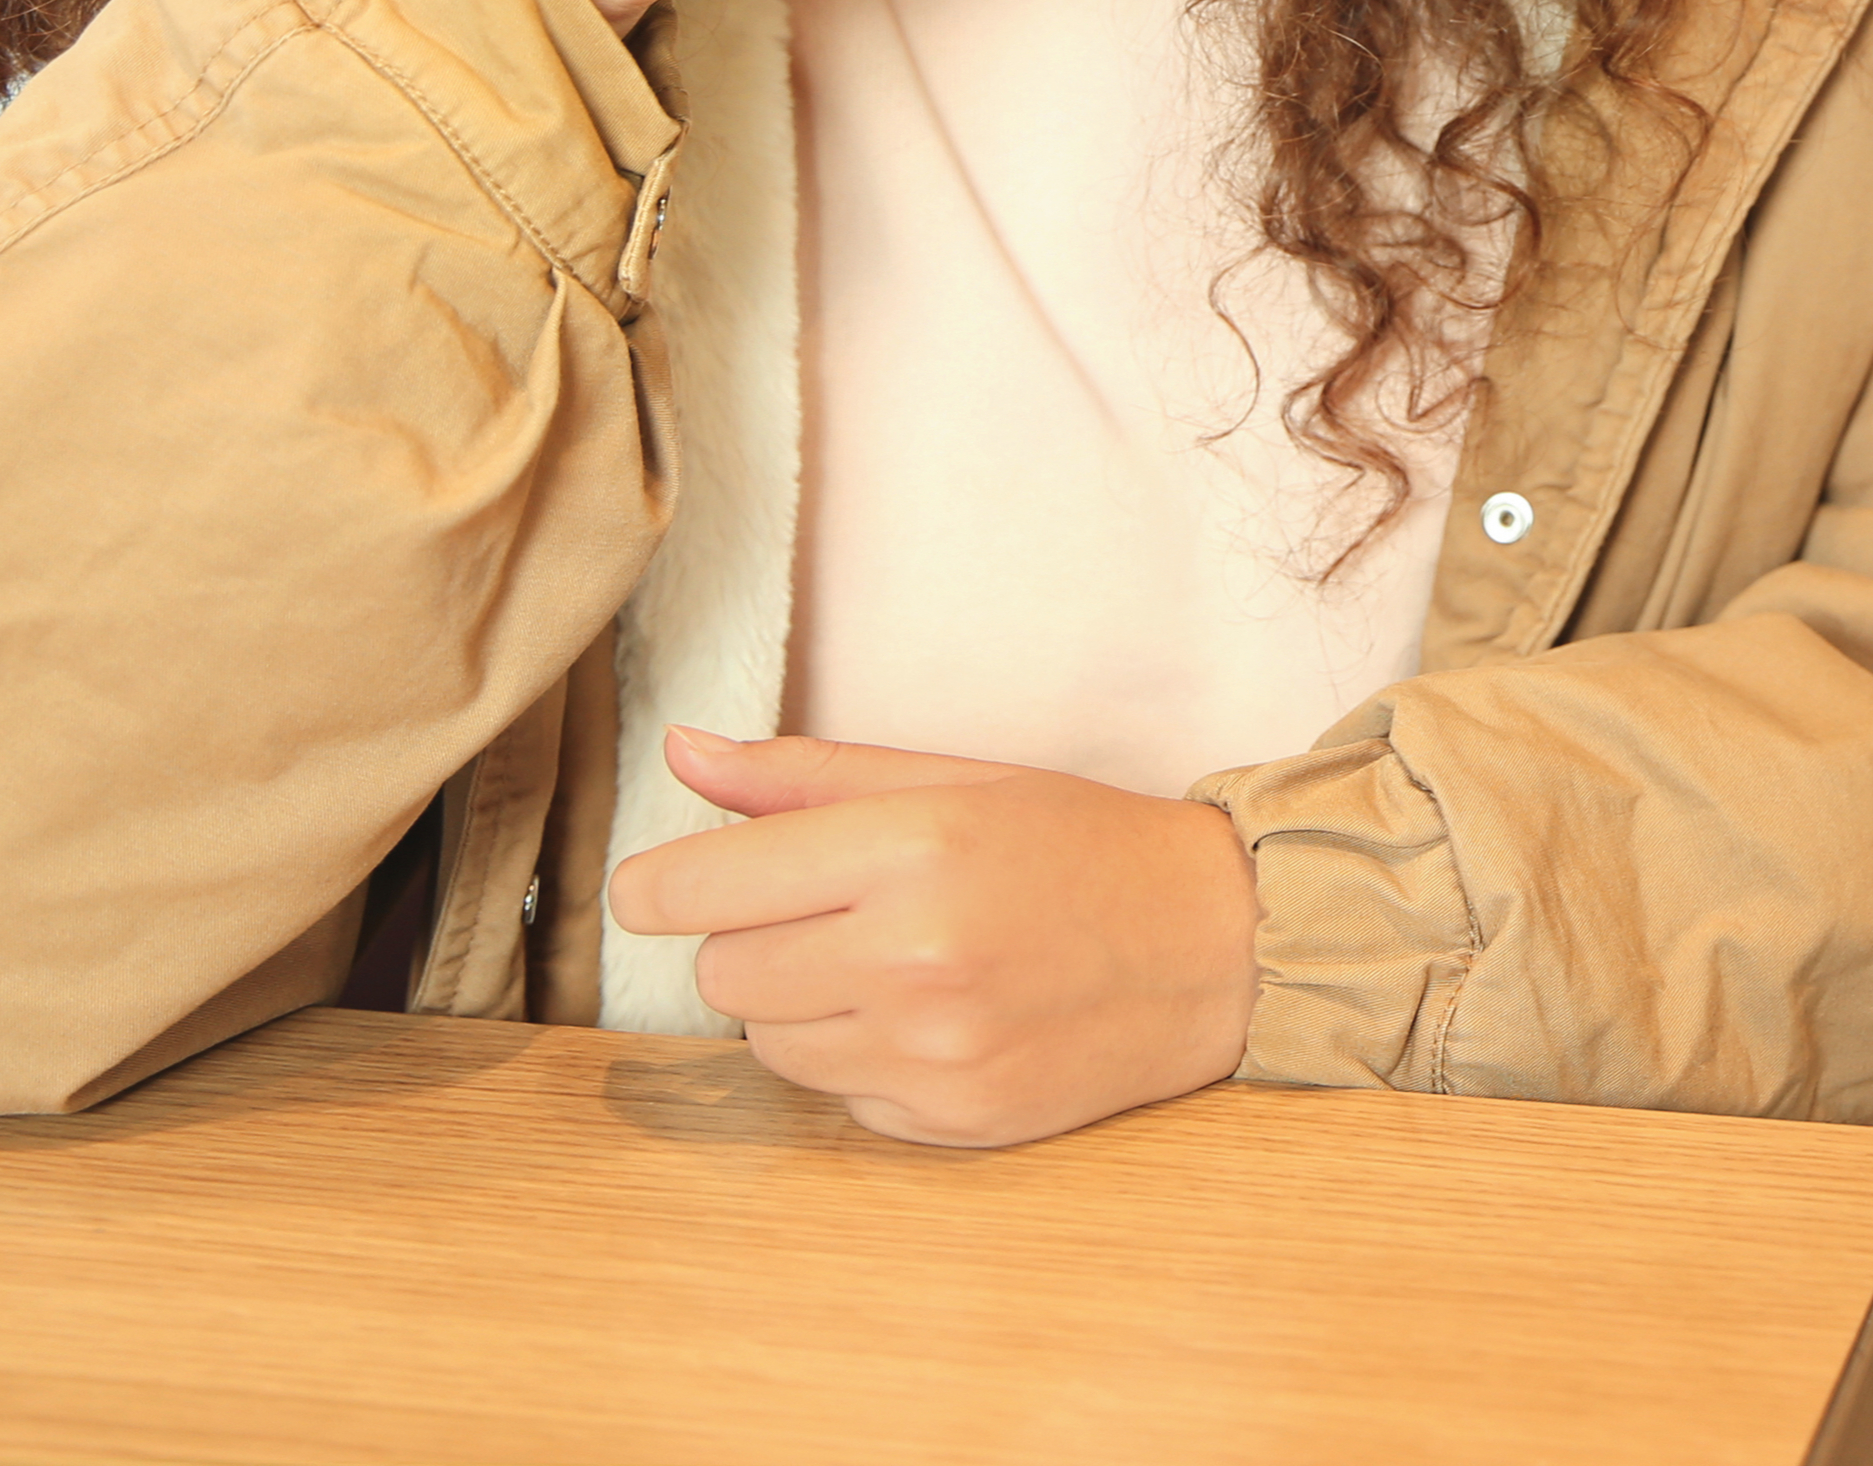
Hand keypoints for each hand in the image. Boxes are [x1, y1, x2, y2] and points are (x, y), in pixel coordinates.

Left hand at [610, 726, 1260, 1149]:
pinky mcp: (949, 1121)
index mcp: (910, 849)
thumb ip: (807, 775)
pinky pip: (834, 1096)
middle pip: (721, 971)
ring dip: (803, 1004)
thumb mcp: (954, 780)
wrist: (1215, 948)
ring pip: (768, 1041)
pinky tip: (936, 1018)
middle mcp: (912, 956)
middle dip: (756, 938)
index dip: (659, 886)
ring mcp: (931, 1052)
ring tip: (895, 963)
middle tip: (838, 910)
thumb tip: (681, 752)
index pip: (699, 888)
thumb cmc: (1082, 845)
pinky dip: (861, 1059)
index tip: (657, 886)